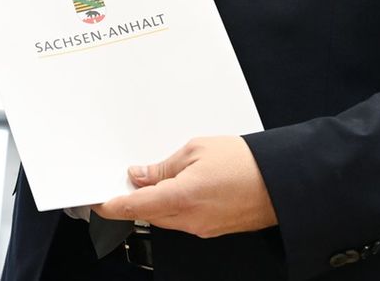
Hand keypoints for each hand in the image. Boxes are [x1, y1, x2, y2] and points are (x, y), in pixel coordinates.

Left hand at [92, 136, 277, 237]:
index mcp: (180, 197)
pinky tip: (178, 189)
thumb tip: (140, 174)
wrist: (281, 182)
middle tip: (127, 179)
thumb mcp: (196, 150)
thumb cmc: (245, 162)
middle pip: (147, 214)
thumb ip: (163, 165)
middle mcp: (188, 219)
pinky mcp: (212, 229)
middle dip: (133, 200)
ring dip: (154, 203)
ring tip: (157, 179)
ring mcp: (201, 228)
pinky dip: (173, 207)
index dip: (111, 205)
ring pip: (164, 218)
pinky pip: (182, 220)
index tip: (97, 200)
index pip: (133, 206)